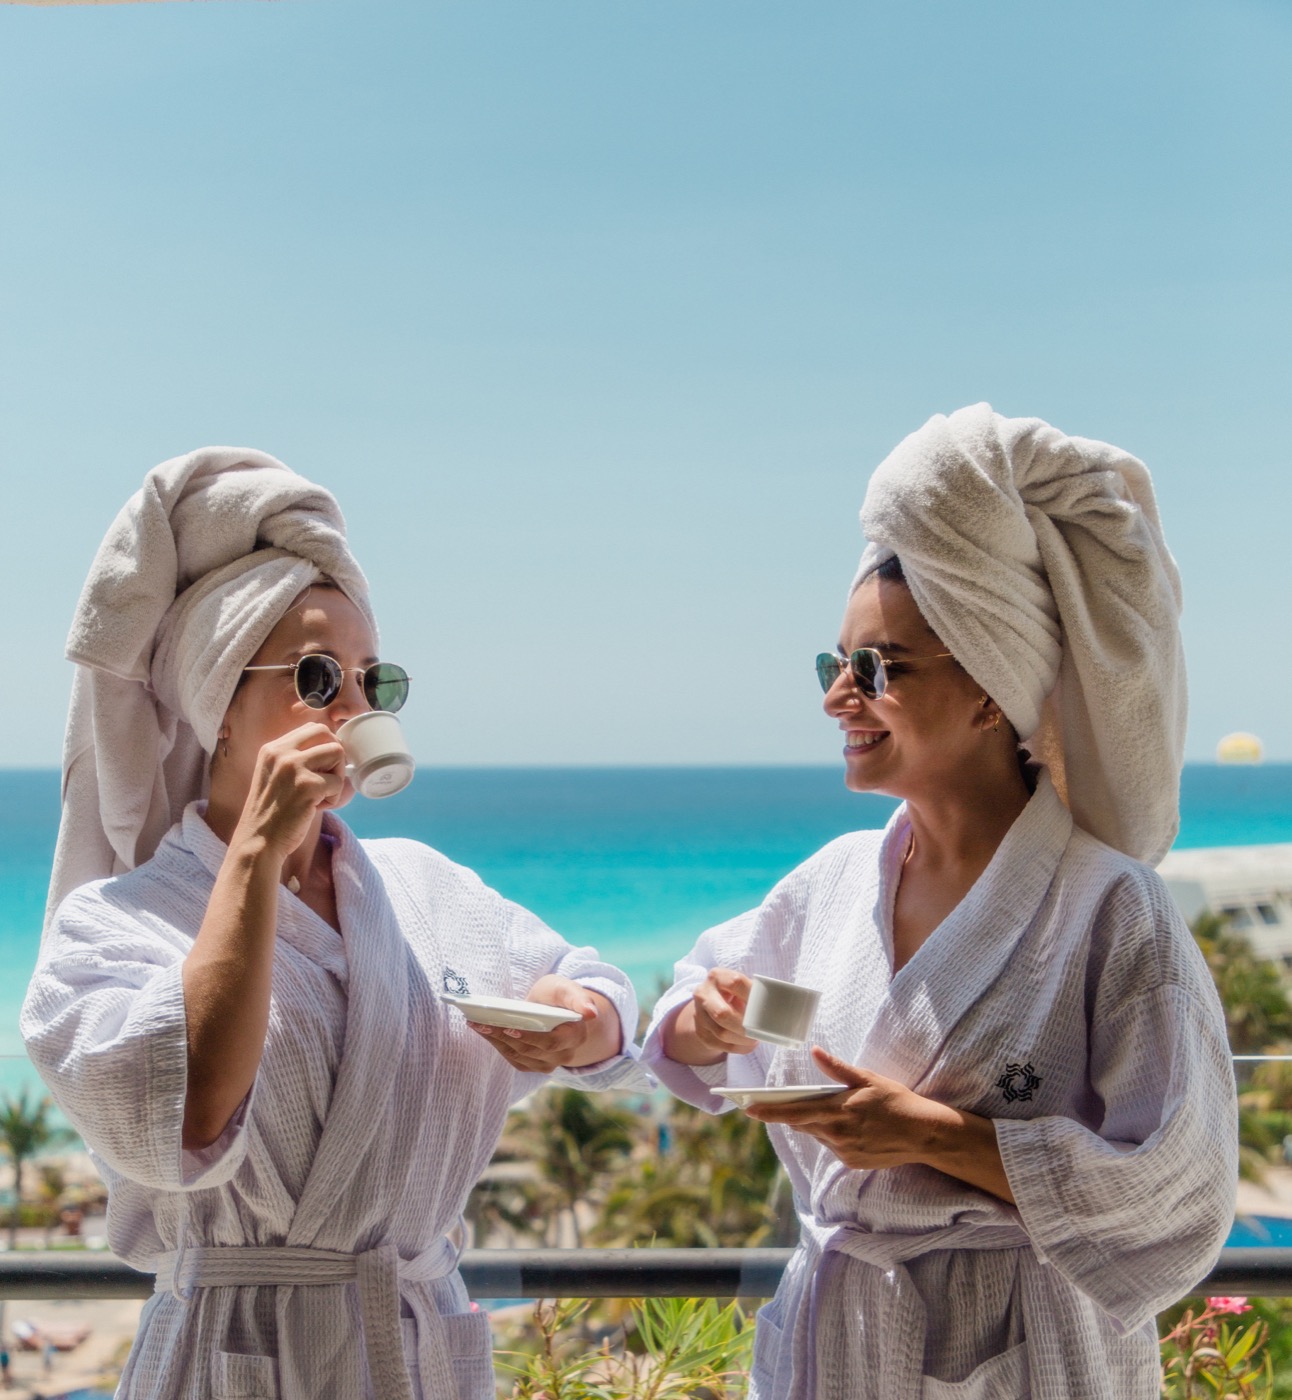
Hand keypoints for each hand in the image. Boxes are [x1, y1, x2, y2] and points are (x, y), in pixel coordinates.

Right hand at [233, 723, 346, 860]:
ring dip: (337, 775)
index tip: (325, 765)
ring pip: (337, 753)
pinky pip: (338, 783)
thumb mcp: (274, 776)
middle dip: (336, 756)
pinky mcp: (307, 786)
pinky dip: (334, 798)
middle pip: (327, 734)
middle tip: (329, 777)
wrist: (258, 842)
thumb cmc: (271, 813)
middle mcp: (281, 752)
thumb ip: (294, 760)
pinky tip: (316, 808)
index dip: (326, 744)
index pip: (312, 729)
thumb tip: (332, 749)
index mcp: (272, 748)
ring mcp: (294, 767)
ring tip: (322, 793)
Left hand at [468, 974, 620, 1071]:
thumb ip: (578, 997)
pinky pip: (513, 1058)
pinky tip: (483, 1031)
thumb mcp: (567, 988)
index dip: (530, 1038)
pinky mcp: (533, 1065)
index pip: (551, 1042)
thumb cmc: (560, 996)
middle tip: (481, 1023)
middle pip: (530, 1050)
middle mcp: (564, 1054)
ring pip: (519, 1056)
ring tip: (476, 1025)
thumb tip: (590, 1013)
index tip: (509, 1029)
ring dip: (496, 1041)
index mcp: (575, 1035)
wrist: (556, 1009)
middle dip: (503, 1037)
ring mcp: (548, 1063)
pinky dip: (496, 1045)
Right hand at [663, 968, 758, 1064]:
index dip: (752, 996)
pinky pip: (721, 1045)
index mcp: (717, 977)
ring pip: (722, 1033)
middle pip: (722, 1013)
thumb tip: (779, 1004)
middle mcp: (703, 994)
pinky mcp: (700, 1032)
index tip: (766, 1007)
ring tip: (756, 1038)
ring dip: (743, 1039)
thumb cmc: (734, 994)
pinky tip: (749, 1044)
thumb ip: (755, 992)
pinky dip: (739, 1047)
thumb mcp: (741, 986)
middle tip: (760, 1030)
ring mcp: (698, 1014)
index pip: (736, 983)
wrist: (709, 1004)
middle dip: (745, 1026)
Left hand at [743, 1047, 954, 1169]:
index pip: (794, 1113)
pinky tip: (847, 1125)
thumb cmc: (896, 1100)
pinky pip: (832, 1146)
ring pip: (817, 1135)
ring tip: (827, 1109)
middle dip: (789, 1113)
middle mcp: (837, 1134)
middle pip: (801, 1124)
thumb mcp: (868, 1078)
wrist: (923, 1133)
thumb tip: (815, 1051)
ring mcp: (844, 1151)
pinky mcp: (852, 1162)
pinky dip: (832, 1134)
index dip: (769, 1112)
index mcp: (838, 1111)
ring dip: (814, 1123)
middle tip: (774, 1102)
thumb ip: (838, 1069)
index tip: (748, 1108)